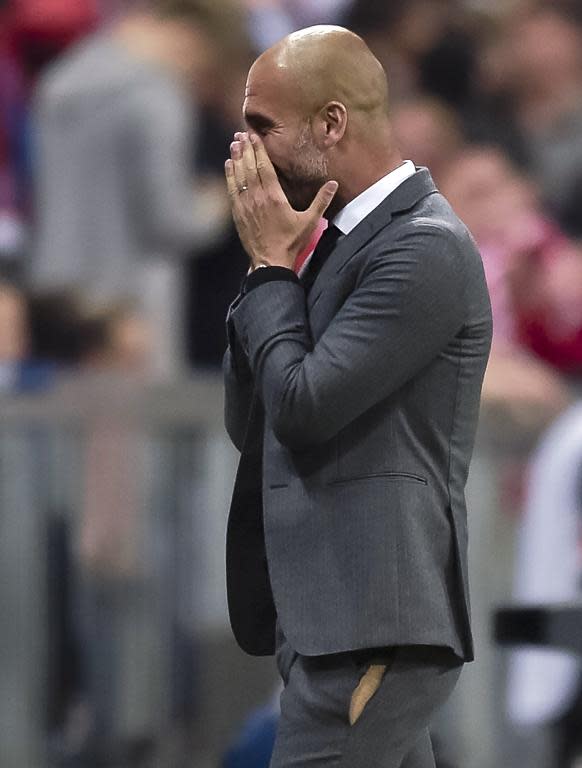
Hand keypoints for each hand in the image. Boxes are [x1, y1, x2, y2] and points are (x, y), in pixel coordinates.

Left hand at [225, 132, 337, 268]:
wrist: (270, 262)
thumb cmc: (291, 242)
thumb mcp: (309, 222)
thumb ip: (321, 201)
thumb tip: (333, 183)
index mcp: (274, 197)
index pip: (264, 167)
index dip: (258, 149)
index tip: (253, 136)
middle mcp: (257, 198)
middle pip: (249, 167)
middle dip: (245, 149)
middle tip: (241, 134)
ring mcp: (245, 205)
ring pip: (239, 176)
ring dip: (236, 158)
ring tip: (234, 143)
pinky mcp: (238, 214)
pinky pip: (232, 189)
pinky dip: (230, 175)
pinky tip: (228, 165)